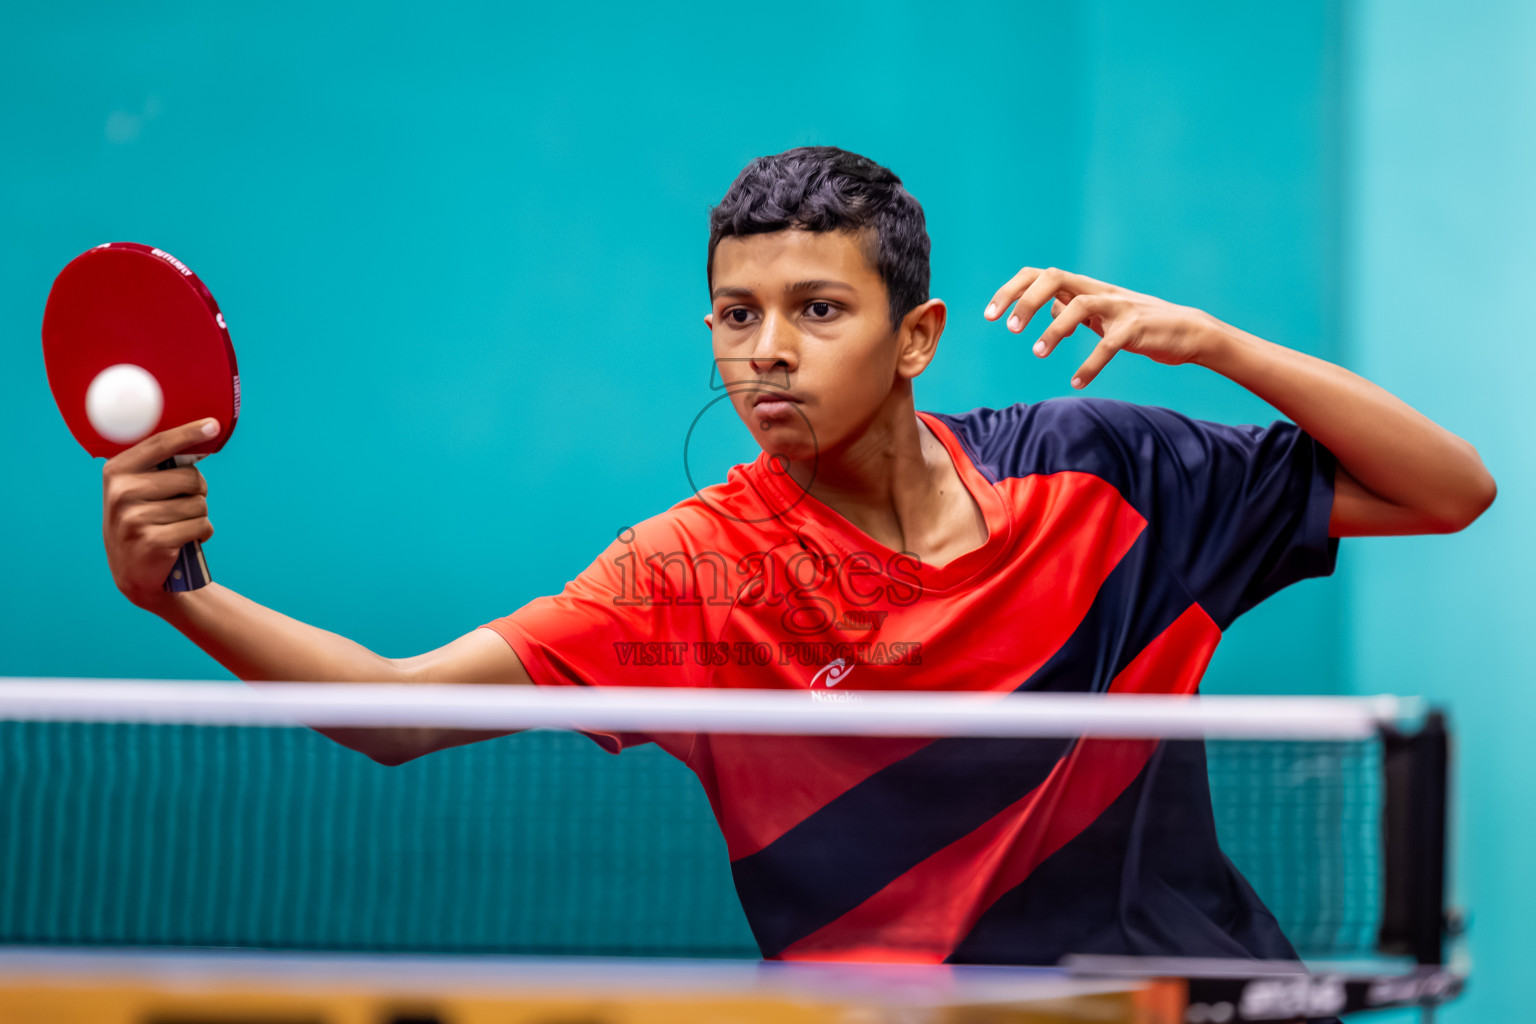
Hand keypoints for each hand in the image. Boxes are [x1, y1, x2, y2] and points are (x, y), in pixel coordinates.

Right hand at [101, 419, 218, 609]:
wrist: (135, 574)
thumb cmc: (143, 522)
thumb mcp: (136, 491)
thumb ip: (157, 467)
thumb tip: (200, 435)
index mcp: (116, 472)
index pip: (159, 444)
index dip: (188, 433)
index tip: (212, 425)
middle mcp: (121, 492)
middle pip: (190, 477)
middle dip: (198, 491)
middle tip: (183, 505)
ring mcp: (134, 518)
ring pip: (199, 503)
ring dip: (199, 516)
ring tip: (179, 525)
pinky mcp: (152, 541)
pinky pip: (200, 525)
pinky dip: (202, 532)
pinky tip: (187, 540)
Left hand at [984, 267, 1223, 388]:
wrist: (1188, 332)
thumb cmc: (1139, 325)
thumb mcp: (1100, 314)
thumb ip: (1072, 307)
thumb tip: (1043, 305)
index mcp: (1086, 288)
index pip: (1041, 274)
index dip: (1012, 289)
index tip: (990, 315)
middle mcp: (1099, 292)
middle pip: (1055, 277)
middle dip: (1026, 300)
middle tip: (1010, 329)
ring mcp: (1119, 308)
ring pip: (1079, 305)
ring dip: (1054, 328)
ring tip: (1038, 353)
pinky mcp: (1136, 329)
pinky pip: (1108, 344)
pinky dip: (1090, 364)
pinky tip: (1077, 381)